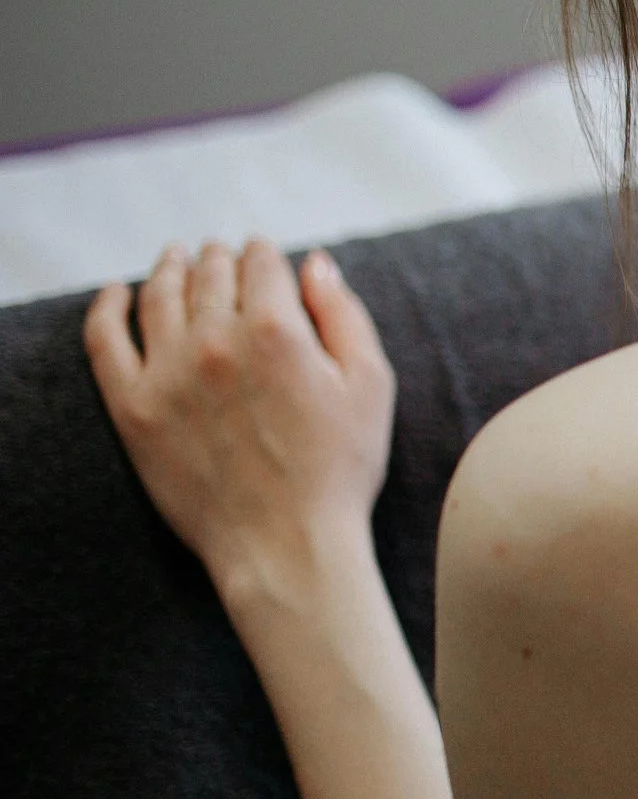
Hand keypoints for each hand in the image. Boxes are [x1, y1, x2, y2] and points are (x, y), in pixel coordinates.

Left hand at [86, 240, 394, 608]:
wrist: (286, 545)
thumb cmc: (340, 470)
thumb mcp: (370, 385)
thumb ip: (344, 315)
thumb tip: (314, 264)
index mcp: (278, 330)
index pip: (261, 263)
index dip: (264, 253)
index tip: (263, 254)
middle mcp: (217, 341)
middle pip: (209, 273)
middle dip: (219, 257)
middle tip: (220, 255)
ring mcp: (168, 374)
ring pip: (159, 295)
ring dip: (169, 267)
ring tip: (174, 258)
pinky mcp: (133, 408)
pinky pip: (105, 340)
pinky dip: (107, 307)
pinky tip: (115, 293)